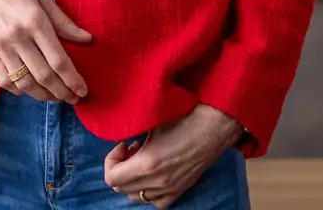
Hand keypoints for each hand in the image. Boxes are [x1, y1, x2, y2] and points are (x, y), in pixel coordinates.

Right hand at [0, 0, 91, 102]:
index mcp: (35, 21)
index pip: (58, 60)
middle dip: (62, 92)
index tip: (82, 90)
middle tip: (73, 98)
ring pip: (24, 83)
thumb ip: (63, 22)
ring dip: (42, 95)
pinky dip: (19, 90)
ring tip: (54, 97)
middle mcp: (17, 37)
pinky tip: (29, 89)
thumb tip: (86, 40)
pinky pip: (4, 80)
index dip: (73, 80)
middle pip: (43, 76)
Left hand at [103, 104, 245, 207]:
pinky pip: (157, 202)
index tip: (122, 145)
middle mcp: (157, 182)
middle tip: (130, 151)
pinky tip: (154, 174)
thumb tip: (121, 145)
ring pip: (137, 197)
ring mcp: (170, 189)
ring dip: (132, 181)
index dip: (110, 161)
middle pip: (121, 189)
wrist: (212, 128)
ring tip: (141, 161)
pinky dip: (149, 192)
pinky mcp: (181, 190)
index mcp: (146, 164)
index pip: (111, 178)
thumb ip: (132, 142)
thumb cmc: (182, 120)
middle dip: (119, 169)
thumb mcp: (150, 126)